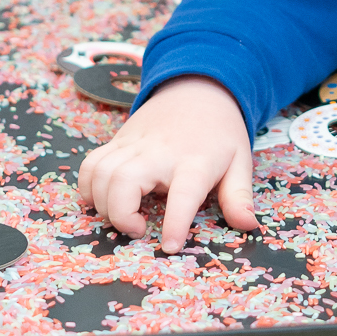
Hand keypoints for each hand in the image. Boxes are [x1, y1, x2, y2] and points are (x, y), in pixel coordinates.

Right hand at [78, 77, 259, 251]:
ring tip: (124, 217)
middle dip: (121, 215)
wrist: (198, 88)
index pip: (183, 194)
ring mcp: (133, 145)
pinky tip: (101, 200)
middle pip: (125, 182)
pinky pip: (90, 164)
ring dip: (102, 204)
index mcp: (194, 161)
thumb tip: (249, 226)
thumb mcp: (239, 162)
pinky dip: (87, 186)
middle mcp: (159, 152)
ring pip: (101, 174)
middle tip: (139, 229)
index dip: (175, 222)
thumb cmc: (219, 133)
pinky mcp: (117, 141)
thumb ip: (240, 197)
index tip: (169, 247)